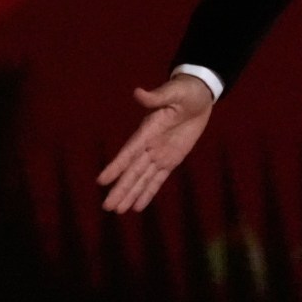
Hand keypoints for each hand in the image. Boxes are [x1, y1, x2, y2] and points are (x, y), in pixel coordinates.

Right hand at [98, 74, 215, 213]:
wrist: (199, 95)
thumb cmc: (185, 90)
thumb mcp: (173, 92)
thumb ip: (156, 97)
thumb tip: (138, 92)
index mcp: (147, 130)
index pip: (129, 152)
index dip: (116, 167)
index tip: (102, 181)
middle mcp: (149, 145)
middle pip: (133, 171)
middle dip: (120, 189)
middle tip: (107, 207)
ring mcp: (159, 154)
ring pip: (142, 179)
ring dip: (130, 194)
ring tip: (117, 211)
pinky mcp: (172, 159)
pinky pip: (158, 179)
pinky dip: (148, 192)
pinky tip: (137, 206)